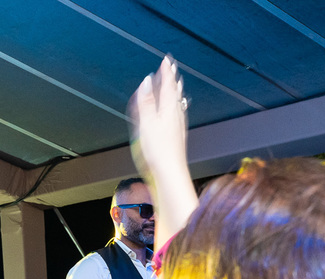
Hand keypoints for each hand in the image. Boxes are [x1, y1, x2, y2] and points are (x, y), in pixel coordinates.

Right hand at [128, 55, 187, 185]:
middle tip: (171, 67)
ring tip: (176, 84)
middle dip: (172, 79)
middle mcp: (175, 115)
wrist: (170, 171)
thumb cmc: (158, 151)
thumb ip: (146, 102)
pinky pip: (178, 113)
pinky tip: (178, 110)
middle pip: (174, 93)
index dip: (166, 73)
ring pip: (177, 102)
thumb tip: (146, 82)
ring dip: (175, 91)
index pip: (167, 86)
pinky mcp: (177, 135)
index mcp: (168, 110)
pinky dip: (177, 105)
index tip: (165, 60)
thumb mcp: (147, 124)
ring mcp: (178, 125)